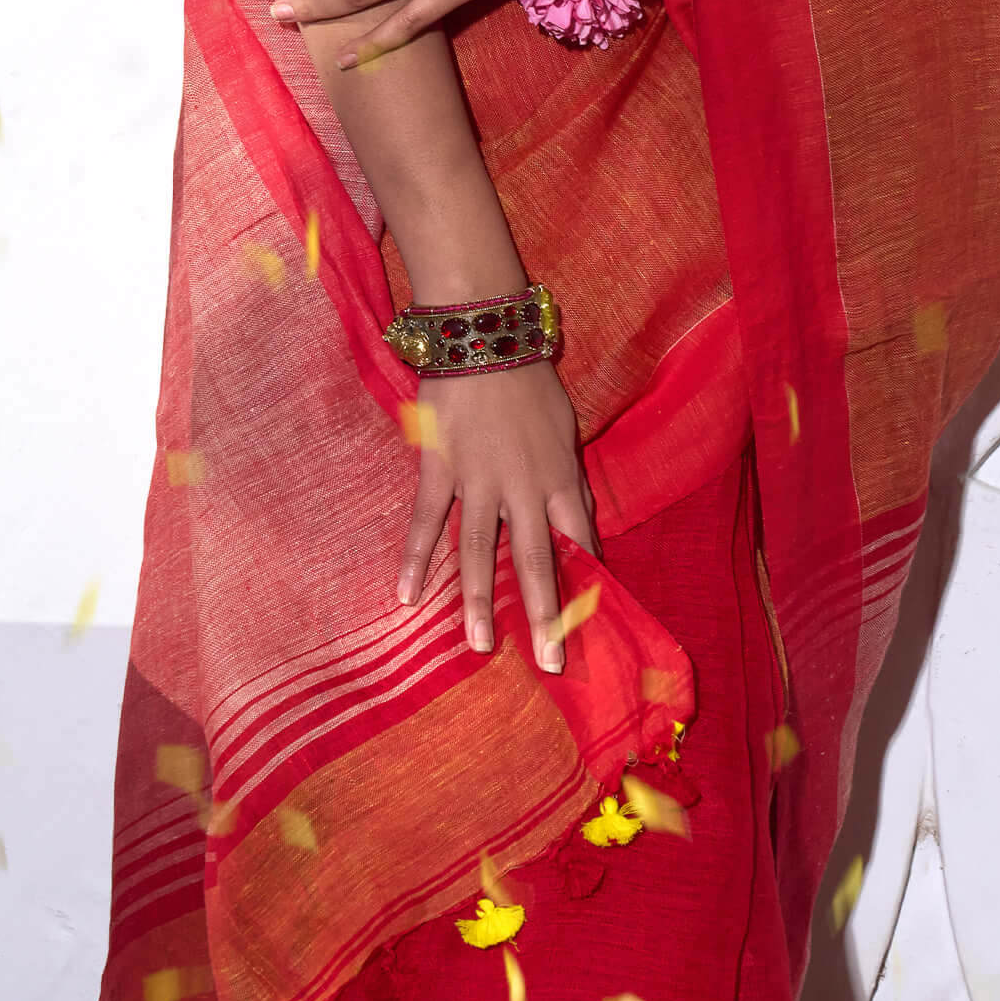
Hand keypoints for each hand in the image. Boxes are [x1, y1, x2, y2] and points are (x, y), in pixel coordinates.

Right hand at [396, 357, 597, 673]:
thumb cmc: (530, 379)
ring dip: (479, 601)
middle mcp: (523, 487)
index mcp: (559, 475)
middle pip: (536, 559)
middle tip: (549, 664)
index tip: (592, 621)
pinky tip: (408, 596)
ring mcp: (478, 480)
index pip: (578, 538)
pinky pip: (427, 521)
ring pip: (481, 551)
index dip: (585, 579)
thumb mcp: (565, 427)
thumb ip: (569, 478)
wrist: (484, 336)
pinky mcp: (439, 468)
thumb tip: (579, 525)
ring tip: (477, 646)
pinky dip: (416, 559)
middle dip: (543, 614)